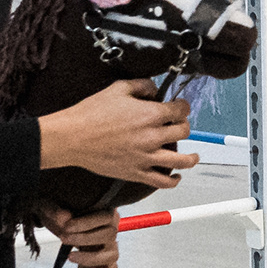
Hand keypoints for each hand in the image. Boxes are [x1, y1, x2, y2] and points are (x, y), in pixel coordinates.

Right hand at [38, 79, 193, 195]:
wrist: (73, 137)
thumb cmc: (92, 113)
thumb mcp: (119, 88)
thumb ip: (142, 86)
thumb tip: (155, 90)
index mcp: (151, 114)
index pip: (181, 110)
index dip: (183, 106)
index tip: (180, 107)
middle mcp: (153, 136)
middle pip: (183, 131)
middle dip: (183, 125)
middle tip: (178, 125)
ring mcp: (146, 156)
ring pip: (181, 160)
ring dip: (191, 157)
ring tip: (193, 156)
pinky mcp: (136, 172)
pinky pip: (162, 181)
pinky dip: (173, 180)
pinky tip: (176, 176)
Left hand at [46, 207, 124, 267]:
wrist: (63, 231)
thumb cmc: (62, 219)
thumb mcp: (53, 212)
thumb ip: (56, 212)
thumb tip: (63, 217)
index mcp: (104, 211)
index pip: (105, 216)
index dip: (87, 223)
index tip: (67, 227)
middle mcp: (112, 228)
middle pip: (110, 234)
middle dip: (85, 239)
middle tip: (64, 239)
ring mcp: (111, 246)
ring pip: (111, 254)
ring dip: (90, 258)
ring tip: (70, 257)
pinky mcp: (107, 261)